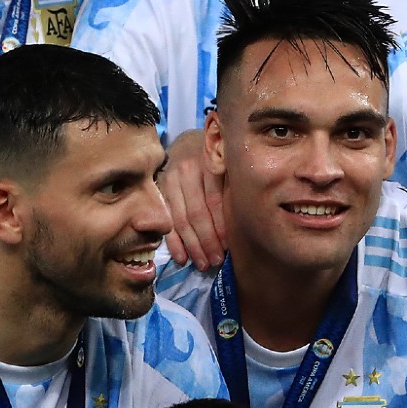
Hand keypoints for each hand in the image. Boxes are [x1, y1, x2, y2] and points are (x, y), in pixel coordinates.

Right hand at [158, 128, 225, 268]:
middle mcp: (186, 171)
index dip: (220, 226)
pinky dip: (174, 242)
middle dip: (206, 241)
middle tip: (216, 261)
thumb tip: (248, 219)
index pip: (213, 200)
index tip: (228, 247)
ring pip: (180, 219)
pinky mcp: (158, 192)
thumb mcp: (228, 162)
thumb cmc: (216, 158)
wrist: (186, 142)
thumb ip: (233, 183)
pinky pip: (166, 221)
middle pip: (196, 213)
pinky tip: (182, 258)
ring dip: (192, 246)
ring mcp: (169, 181)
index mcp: (208, 162)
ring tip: (203, 264)